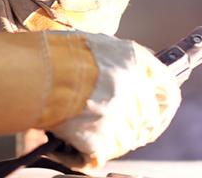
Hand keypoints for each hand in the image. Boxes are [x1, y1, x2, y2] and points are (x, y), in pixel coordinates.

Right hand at [48, 33, 181, 166]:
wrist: (33, 71)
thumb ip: (120, 61)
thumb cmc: (55, 53)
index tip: (158, 114)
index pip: (168, 91)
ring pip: (125, 141)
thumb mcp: (97, 45)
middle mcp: (136, 90)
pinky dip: (82, 154)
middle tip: (112, 127)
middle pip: (148, 121)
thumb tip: (126, 74)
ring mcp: (121, 117)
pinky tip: (69, 144)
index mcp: (137, 62)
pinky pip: (98, 157)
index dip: (164, 107)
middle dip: (133, 127)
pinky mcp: (102, 140)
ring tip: (82, 130)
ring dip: (107, 140)